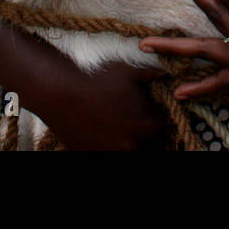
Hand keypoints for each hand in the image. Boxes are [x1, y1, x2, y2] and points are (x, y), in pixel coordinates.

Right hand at [45, 61, 171, 150]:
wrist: (61, 93)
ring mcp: (114, 153)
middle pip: (153, 146)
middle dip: (150, 136)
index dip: (160, 121)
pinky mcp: (96, 156)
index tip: (152, 114)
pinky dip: (112, 147)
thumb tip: (167, 75)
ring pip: (133, 152)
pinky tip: (106, 134)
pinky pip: (111, 153)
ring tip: (121, 129)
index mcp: (148, 124)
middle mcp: (134, 144)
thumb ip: (153, 75)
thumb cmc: (96, 80)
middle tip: (136, 122)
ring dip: (132, 143)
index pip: (166, 130)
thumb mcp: (129, 72)